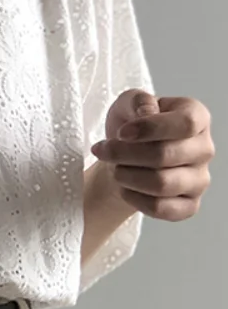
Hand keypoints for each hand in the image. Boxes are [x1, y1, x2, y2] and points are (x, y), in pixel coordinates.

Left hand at [90, 90, 214, 220]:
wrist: (124, 160)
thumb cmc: (130, 127)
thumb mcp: (128, 104)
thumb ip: (138, 101)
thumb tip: (148, 113)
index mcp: (197, 117)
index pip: (185, 123)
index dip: (150, 128)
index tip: (121, 132)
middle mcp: (204, 149)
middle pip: (165, 155)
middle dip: (124, 154)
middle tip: (103, 151)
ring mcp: (200, 179)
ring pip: (162, 184)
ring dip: (127, 176)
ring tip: (114, 169)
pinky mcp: (190, 205)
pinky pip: (161, 208)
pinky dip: (134, 199)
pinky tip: (124, 188)